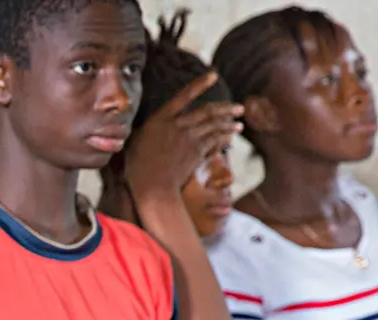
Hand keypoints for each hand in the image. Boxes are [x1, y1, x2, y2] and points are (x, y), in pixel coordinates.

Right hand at [123, 72, 242, 198]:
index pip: (183, 95)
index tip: (213, 75)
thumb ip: (149, 129)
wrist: (152, 185)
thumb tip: (152, 125)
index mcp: (160, 118)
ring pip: (214, 124)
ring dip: (229, 121)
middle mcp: (177, 124)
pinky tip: (233, 134)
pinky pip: (215, 138)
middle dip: (226, 108)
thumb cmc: (138, 167)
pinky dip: (226, 134)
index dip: (200, 84)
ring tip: (239, 121)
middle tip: (239, 108)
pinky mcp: (197, 151)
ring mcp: (188, 137)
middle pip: (207, 110)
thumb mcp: (137, 141)